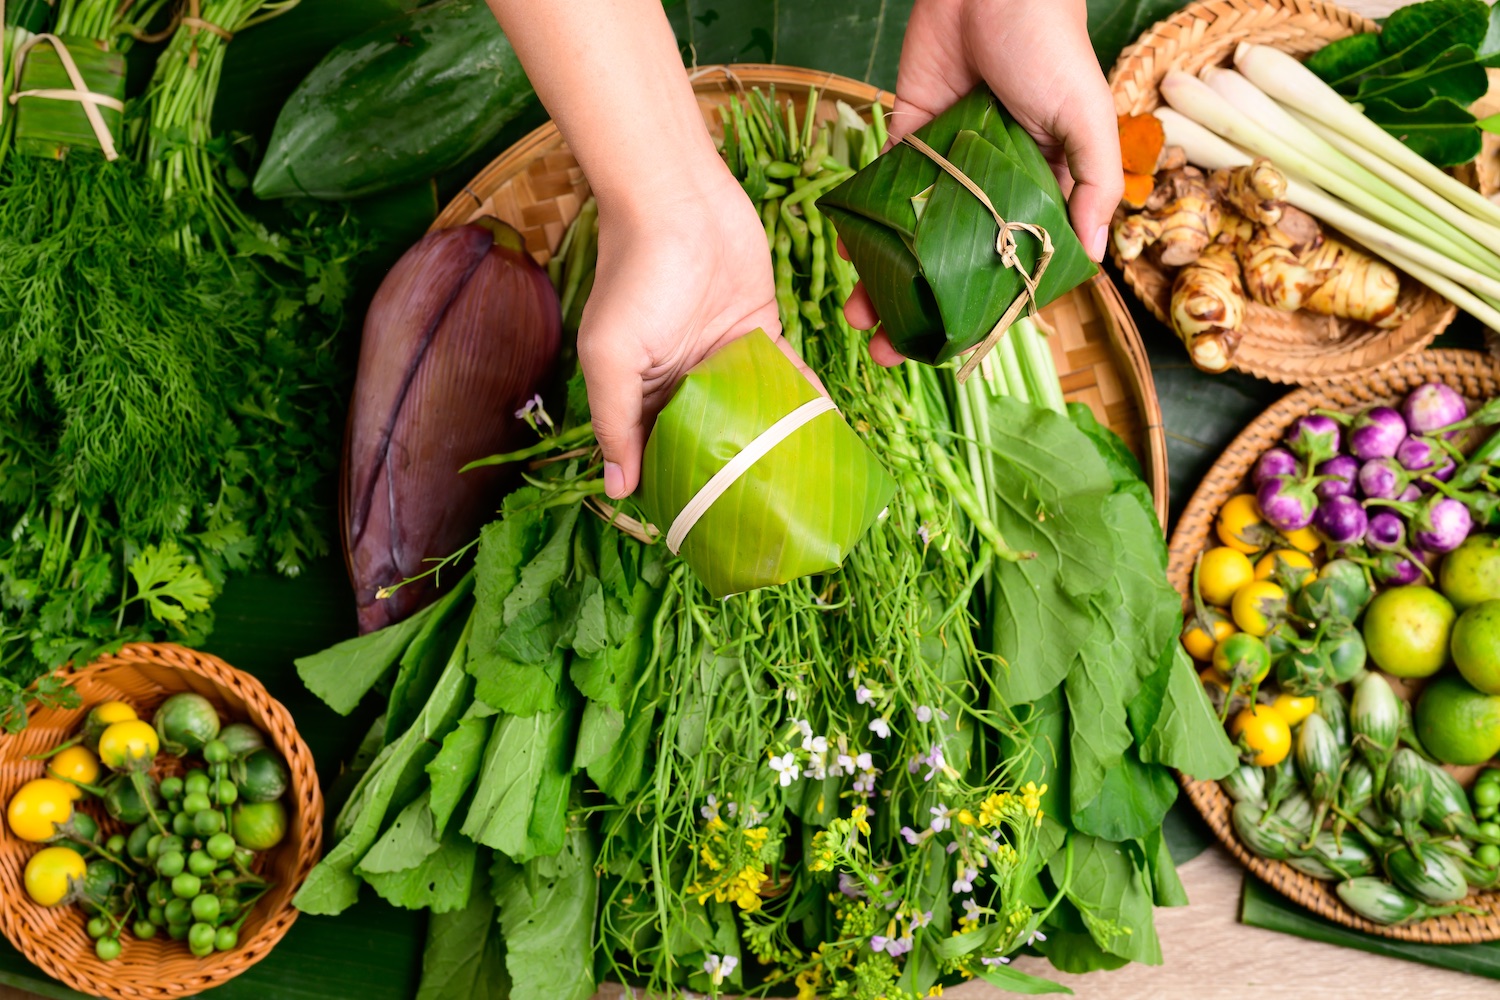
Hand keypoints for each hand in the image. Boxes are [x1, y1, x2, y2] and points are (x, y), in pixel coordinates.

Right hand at [580, 166, 814, 498]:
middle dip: (730, 475)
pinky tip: (823, 436)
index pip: (653, 454)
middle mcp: (680, 381)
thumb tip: (617, 489)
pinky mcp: (760, 331)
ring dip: (771, 444)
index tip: (700, 527)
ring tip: (798, 488)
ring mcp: (722, 358)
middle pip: (706, 440)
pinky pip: (784, 378)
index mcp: (638, 392)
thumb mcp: (610, 355)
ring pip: (750, 414)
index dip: (673, 489)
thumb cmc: (635, 276)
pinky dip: (802, 404)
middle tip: (758, 519)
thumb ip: (614, 422)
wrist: (679, 200)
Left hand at [845, 0, 1122, 364]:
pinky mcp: (908, 136)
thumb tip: (1090, 257)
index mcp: (1040, 187)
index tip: (953, 349)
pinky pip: (883, 191)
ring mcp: (947, 165)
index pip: (1009, 265)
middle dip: (921, 310)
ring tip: (858, 320)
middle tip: (891, 352)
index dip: (982, 311)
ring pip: (912, 238)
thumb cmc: (1050, 46)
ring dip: (884, 280)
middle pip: (951, 263)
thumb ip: (1092, 186)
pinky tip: (846, 260)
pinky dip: (863, 226)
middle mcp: (991, 185)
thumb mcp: (1088, 118)